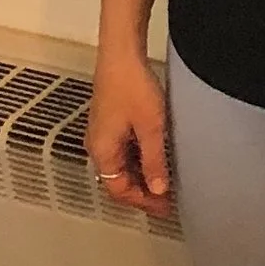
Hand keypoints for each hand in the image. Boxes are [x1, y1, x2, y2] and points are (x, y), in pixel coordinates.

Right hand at [87, 49, 172, 216]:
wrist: (121, 56)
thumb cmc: (134, 89)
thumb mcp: (151, 127)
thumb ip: (154, 160)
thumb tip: (158, 189)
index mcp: (103, 152)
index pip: (119, 189)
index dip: (142, 202)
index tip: (164, 209)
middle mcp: (98, 146)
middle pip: (117, 180)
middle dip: (141, 193)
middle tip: (166, 202)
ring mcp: (103, 134)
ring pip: (120, 166)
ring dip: (140, 177)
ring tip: (164, 185)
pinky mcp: (110, 122)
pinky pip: (122, 151)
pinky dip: (138, 161)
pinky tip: (155, 160)